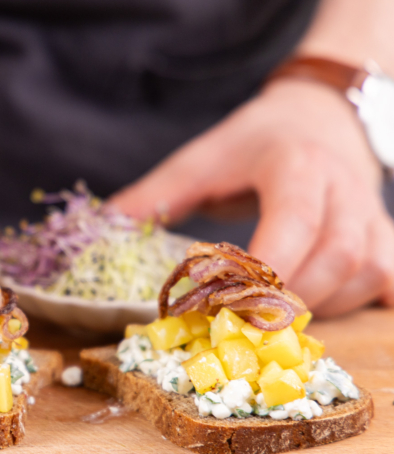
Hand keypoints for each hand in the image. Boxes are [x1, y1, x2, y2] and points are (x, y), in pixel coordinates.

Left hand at [108, 79, 393, 316]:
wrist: (317, 115)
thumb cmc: (252, 141)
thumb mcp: (201, 159)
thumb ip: (156, 195)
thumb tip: (104, 228)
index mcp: (295, 165)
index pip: (296, 219)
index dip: (269, 266)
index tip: (229, 302)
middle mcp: (343, 188)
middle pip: (339, 253)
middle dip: (292, 296)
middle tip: (245, 322)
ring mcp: (370, 211)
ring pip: (367, 268)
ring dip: (324, 303)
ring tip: (274, 315)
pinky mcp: (383, 231)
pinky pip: (390, 275)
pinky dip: (365, 300)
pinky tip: (330, 309)